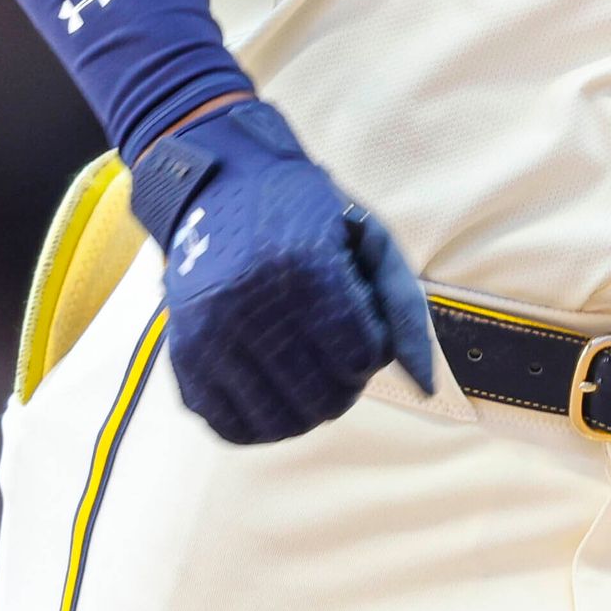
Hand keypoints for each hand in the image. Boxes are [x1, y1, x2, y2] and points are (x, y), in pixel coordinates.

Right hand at [119, 99, 436, 443]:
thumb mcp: (367, 238)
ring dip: (307, 407)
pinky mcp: (183, 355)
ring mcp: (210, 333)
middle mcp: (251, 303)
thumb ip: (403, 309)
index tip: (362, 326)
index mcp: (303, 266)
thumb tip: (426, 386)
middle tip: (337, 354)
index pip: (360, 357)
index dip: (373, 351)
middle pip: (323, 396)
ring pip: (280, 421)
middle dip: (345, 384)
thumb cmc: (305, 212)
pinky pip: (231, 426)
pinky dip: (261, 422)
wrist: (218, 185)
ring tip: (307, 372)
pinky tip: (271, 390)